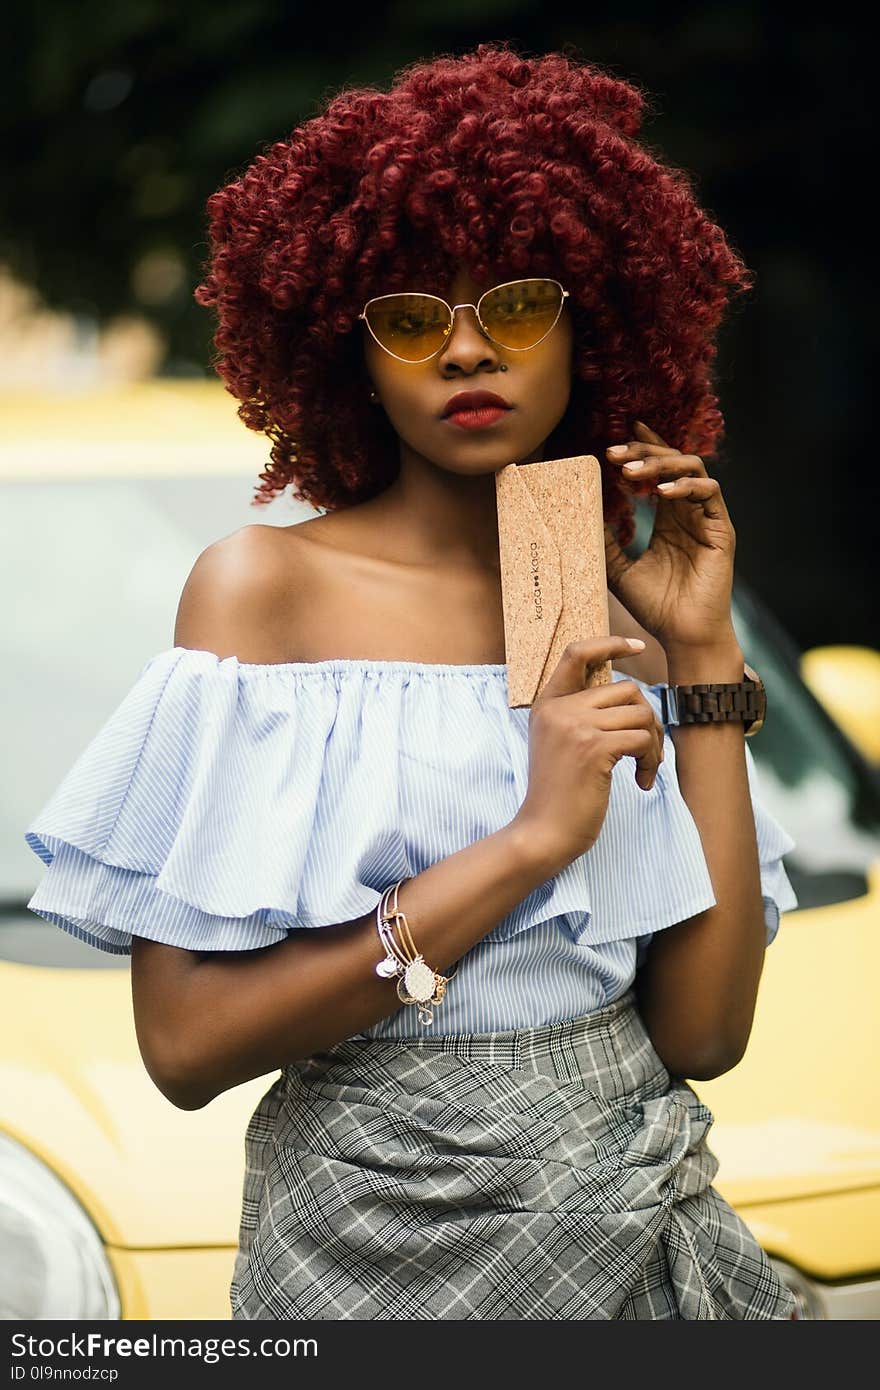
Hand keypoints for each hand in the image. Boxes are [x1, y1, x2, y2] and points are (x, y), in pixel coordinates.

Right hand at [512, 635, 664, 876]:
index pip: (577, 653)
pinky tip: (641, 782)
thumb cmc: (558, 795)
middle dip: (647, 719)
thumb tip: (631, 697)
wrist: (543, 832)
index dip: (610, 644)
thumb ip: (581, 717)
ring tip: (644, 769)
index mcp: (547, 704)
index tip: (636, 645)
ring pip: (641, 714)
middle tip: (647, 751)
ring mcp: (576, 726)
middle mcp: (559, 709)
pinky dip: (651, 761)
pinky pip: (643, 738)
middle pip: (626, 689)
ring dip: (654, 744)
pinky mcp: (595, 748)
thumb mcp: (559, 745)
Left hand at [603, 421, 736, 650]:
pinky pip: (709, 493)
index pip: (659, 471)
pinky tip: (660, 493)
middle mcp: (689, 512)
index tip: (616, 440)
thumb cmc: (655, 608)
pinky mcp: (722, 529)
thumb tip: (580, 514)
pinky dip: (685, 486)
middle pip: (672, 462)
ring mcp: (707, 518)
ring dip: (661, 464)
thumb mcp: (618, 571)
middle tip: (614, 454)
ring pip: (692, 468)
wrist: (682, 635)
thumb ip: (605, 542)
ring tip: (631, 473)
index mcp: (669, 518)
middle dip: (643, 453)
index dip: (643, 449)